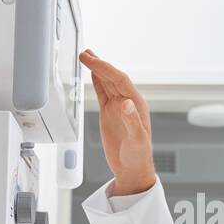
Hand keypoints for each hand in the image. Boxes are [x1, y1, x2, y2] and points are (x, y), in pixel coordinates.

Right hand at [79, 50, 156, 195]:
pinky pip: (103, 94)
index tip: (91, 59)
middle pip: (112, 77)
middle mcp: (128, 102)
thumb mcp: (137, 140)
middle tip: (84, 54)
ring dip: (97, 69)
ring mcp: (118, 107)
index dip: (105, 68)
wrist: (132, 169)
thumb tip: (127, 103)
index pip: (119, 80)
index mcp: (136, 104)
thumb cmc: (139, 157)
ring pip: (107, 83)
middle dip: (99, 64)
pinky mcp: (110, 114)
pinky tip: (92, 74)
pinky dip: (96, 82)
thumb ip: (132, 121)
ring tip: (86, 57)